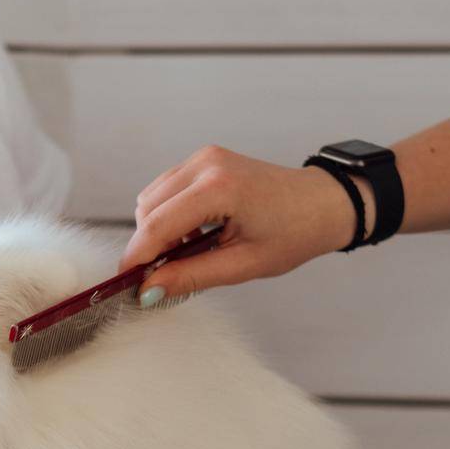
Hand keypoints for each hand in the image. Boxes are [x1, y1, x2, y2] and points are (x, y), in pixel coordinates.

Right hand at [120, 145, 365, 300]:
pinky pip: (167, 189)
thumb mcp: (243, 265)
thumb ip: (191, 276)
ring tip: (189, 254)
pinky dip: (170, 216)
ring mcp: (204, 158)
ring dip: (158, 230)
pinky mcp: (204, 160)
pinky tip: (194, 235)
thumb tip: (149, 290)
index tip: (127, 284)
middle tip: (165, 276)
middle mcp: (206, 164)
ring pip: (152, 198)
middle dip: (149, 246)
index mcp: (220, 188)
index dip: (137, 257)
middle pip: (148, 210)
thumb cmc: (293, 234)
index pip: (158, 225)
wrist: (322, 204)